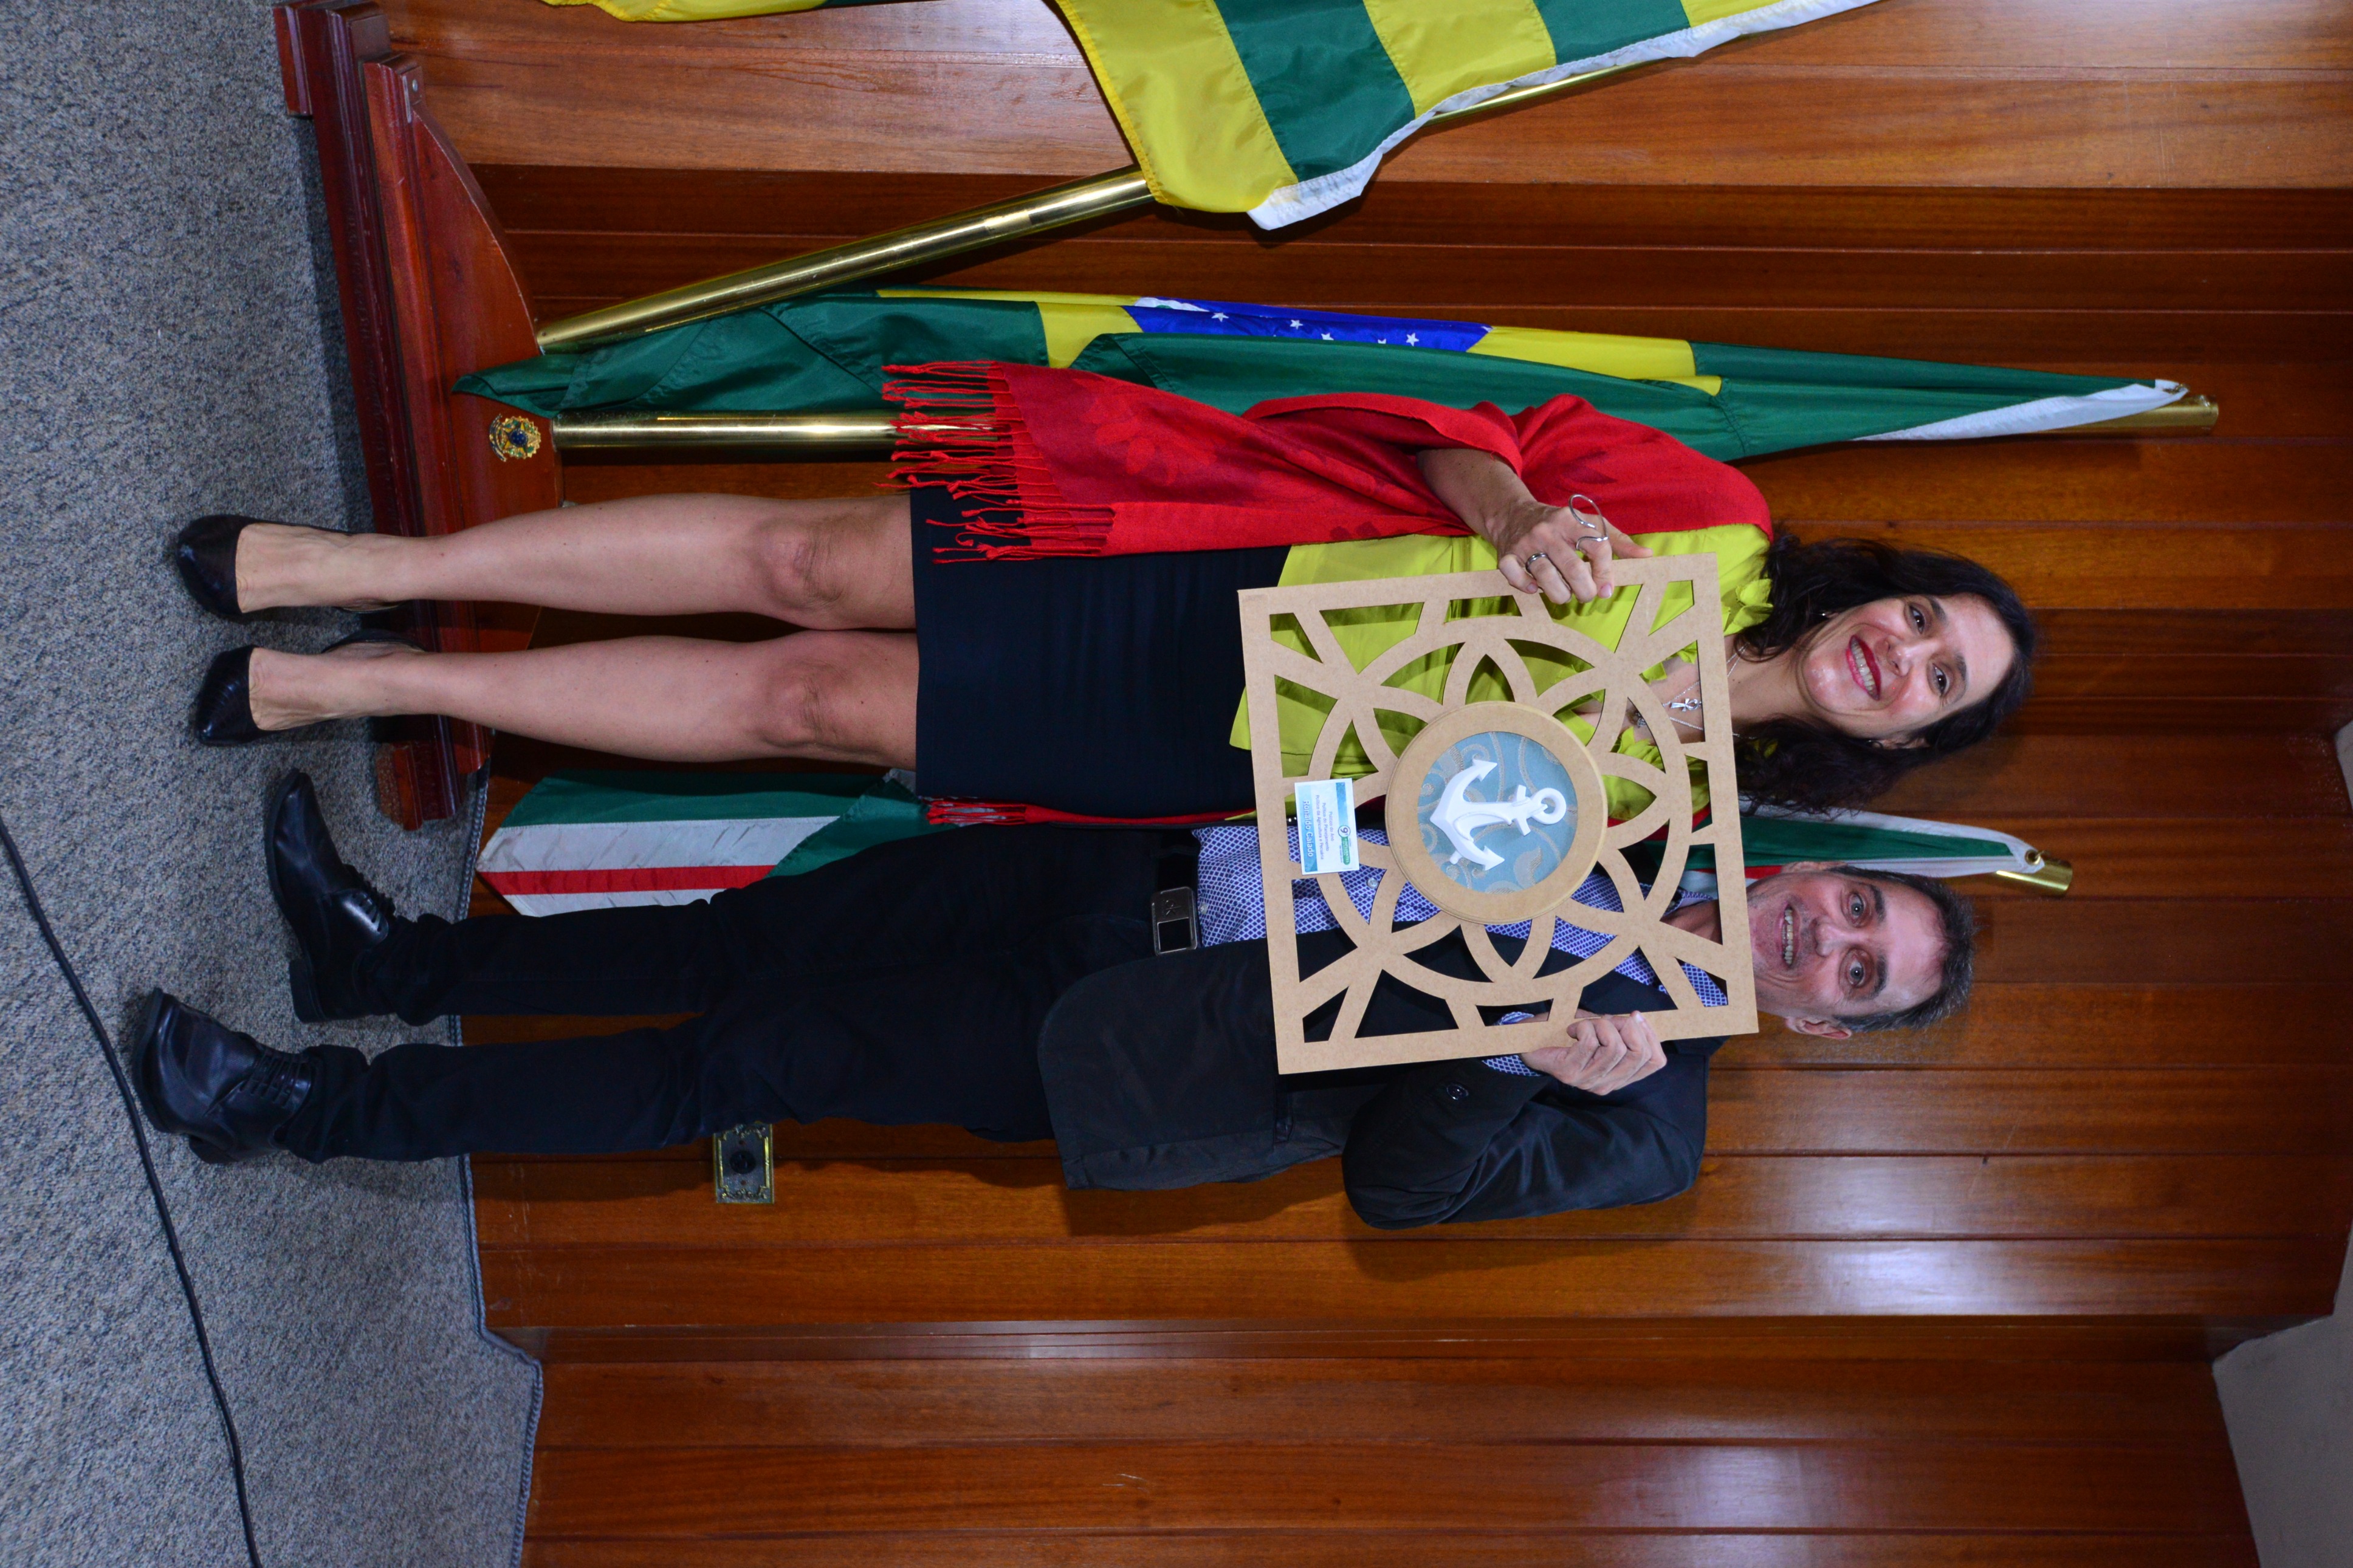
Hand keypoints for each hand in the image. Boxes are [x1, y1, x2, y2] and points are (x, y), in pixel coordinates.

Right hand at [1489, 496, 1651, 604]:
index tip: (1606, 588)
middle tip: (1586, 596)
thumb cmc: (1560, 524)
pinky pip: (1516, 578)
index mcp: (1572, 520)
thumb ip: (1617, 540)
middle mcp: (1549, 530)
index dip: (1606, 572)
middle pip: (1573, 568)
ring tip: (1564, 595)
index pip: (1598, 547)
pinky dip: (1527, 588)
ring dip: (1560, 595)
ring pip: (1546, 578)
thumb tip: (1646, 556)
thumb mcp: (1589, 523)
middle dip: (1585, 591)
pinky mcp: (1506, 555)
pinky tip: (1535, 588)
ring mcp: (1526, 543)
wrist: (1513, 514)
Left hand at [1518, 1010, 1666, 1093]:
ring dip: (1601, 1025)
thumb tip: (1638, 1020)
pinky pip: (1589, 1042)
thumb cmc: (1568, 1033)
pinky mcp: (1570, 1073)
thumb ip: (1621, 1029)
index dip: (1651, 1036)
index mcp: (1619, 1076)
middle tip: (1608, 1018)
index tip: (1636, 1017)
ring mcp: (1588, 1081)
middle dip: (1627, 1027)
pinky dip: (1583, 1027)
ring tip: (1586, 1024)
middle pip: (1638, 1054)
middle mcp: (1607, 1084)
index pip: (1655, 1062)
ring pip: (1614, 1047)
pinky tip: (1572, 1030)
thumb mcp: (1602, 1028)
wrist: (1530, 1040)